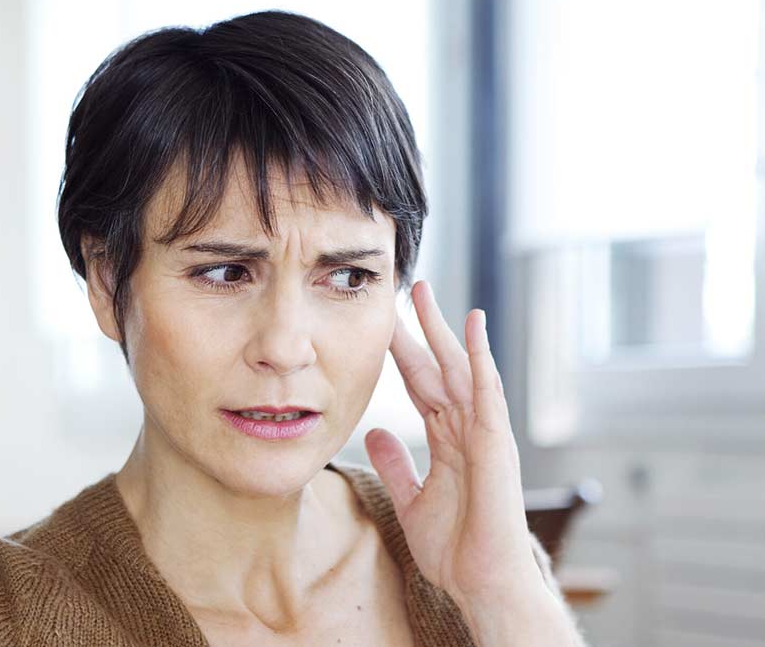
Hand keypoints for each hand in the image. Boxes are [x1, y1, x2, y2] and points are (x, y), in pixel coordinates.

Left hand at [364, 280, 544, 603]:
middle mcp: (465, 427)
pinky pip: (487, 390)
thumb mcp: (411, 498)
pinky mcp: (496, 441)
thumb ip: (396, 463)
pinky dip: (480, 356)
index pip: (420, 383)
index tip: (383, 323)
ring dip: (443, 329)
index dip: (402, 352)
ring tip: (426, 294)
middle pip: (438, 365)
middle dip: (421, 328)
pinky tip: (473, 324)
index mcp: (446, 438)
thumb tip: (374, 432)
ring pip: (460, 367)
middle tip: (406, 289)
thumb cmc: (456, 546)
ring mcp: (483, 431)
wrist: (482, 581)